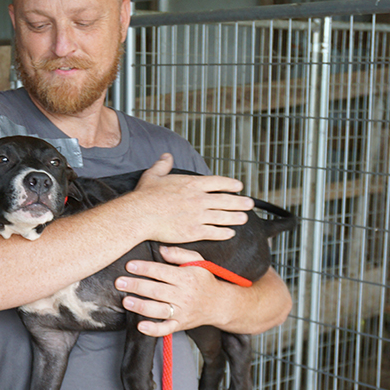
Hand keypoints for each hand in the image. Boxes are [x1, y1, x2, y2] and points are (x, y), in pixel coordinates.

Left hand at [115, 245, 225, 336]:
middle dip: (137, 286)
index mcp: (186, 277)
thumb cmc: (204, 280)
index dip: (145, 268)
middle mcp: (184, 295)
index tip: (130, 266)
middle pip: (157, 290)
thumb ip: (179, 253)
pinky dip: (153, 329)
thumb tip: (161, 250)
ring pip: (159, 309)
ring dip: (141, 306)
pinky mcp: (180, 324)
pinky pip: (166, 328)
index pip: (162, 272)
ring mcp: (182, 311)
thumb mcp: (198, 261)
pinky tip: (141, 326)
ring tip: (126, 301)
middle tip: (120, 282)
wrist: (220, 304)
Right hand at [130, 154, 253, 243]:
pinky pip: (214, 232)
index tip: (238, 187)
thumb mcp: (153, 175)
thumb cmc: (144, 196)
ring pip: (223, 216)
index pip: (218, 182)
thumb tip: (167, 156)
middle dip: (240, 202)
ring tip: (244, 218)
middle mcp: (199, 199)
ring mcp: (198, 216)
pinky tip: (229, 233)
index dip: (230, 184)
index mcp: (192, 184)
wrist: (140, 215)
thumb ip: (163, 165)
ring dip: (236, 217)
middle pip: (226, 200)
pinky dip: (224, 233)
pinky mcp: (194, 231)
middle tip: (249, 204)